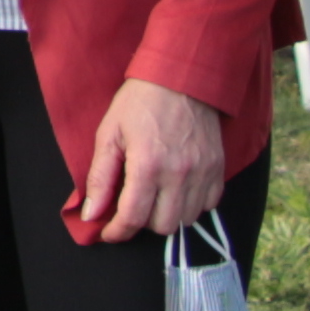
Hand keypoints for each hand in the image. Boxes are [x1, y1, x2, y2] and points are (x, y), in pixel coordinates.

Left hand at [75, 77, 229, 240]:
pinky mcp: (219, 169)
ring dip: (168, 215)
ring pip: (187, 220)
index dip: (117, 232)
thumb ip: (100, 178)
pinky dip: (192, 205)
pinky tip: (178, 189)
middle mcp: (179, 174)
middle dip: (143, 223)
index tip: (108, 232)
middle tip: (132, 206)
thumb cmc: (139, 103)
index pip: (133, 218)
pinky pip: (209, 205)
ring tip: (155, 196)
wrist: (182, 78)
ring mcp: (203, 173)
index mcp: (147, 165)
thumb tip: (90, 214)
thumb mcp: (109, 134)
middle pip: (163, 226)